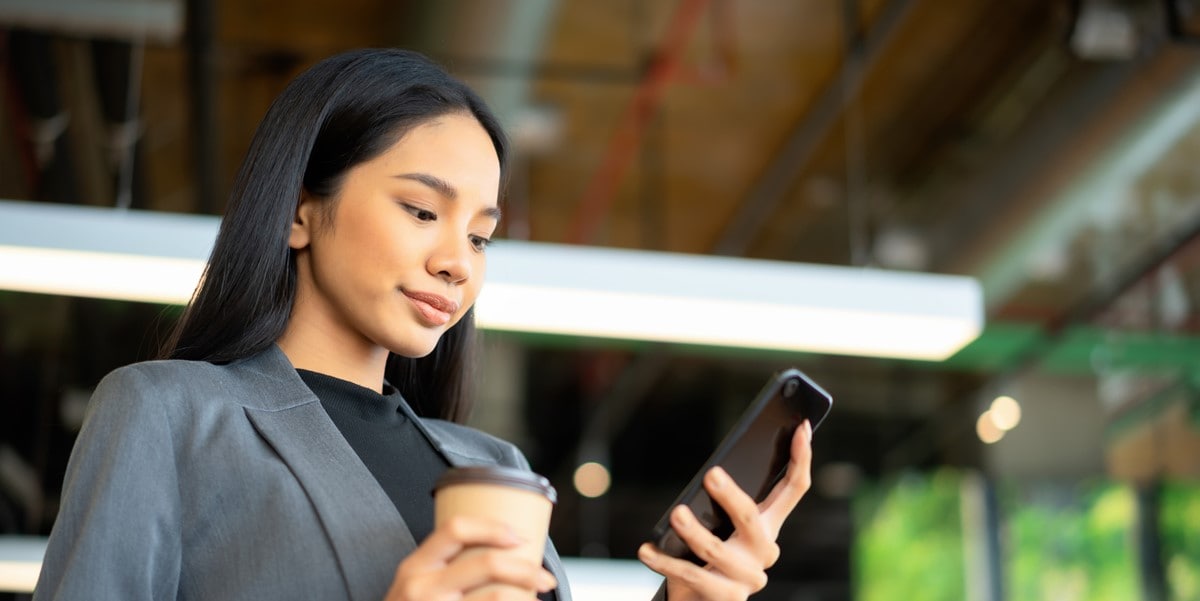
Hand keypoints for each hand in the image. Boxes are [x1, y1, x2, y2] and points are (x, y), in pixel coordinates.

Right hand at [383, 515, 556, 599]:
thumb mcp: (415, 586)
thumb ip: (443, 570)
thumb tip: (500, 556)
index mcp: (415, 566)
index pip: (455, 529)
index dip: (492, 527)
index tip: (519, 537)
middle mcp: (422, 587)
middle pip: (486, 564)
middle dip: (525, 568)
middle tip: (545, 578)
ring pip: (495, 597)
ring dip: (526, 598)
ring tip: (537, 599)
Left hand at [638, 420, 812, 600]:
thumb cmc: (714, 554)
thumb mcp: (725, 525)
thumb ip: (723, 502)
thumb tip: (711, 471)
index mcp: (769, 525)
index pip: (794, 488)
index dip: (801, 457)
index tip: (801, 426)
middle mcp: (764, 551)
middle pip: (752, 518)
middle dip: (731, 496)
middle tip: (711, 475)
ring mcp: (747, 577)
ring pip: (716, 549)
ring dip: (693, 531)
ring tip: (676, 514)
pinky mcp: (725, 596)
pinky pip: (691, 575)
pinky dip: (665, 562)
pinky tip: (647, 550)